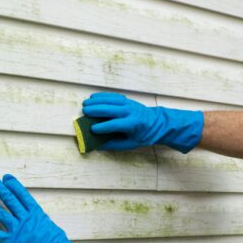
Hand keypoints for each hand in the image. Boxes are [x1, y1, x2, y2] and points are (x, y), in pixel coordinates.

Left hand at [0, 174, 105, 242]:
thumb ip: (39, 219)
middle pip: (10, 200)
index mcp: (37, 213)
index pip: (22, 195)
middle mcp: (26, 218)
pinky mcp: (13, 242)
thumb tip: (34, 217)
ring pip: (1, 213)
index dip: (13, 185)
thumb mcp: (50, 225)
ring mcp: (18, 230)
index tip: (6, 177)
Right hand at [81, 92, 203, 152]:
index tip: (93, 129)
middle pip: (111, 109)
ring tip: (85, 104)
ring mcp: (129, 104)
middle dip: (97, 110)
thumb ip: (114, 145)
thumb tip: (98, 146)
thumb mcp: (131, 144)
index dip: (104, 127)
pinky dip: (103, 96)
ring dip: (97, 101)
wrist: (157, 123)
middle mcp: (130, 112)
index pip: (115, 125)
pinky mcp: (127, 100)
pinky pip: (113, 96)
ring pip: (111, 100)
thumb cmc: (143, 135)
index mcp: (132, 124)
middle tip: (85, 112)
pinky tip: (93, 97)